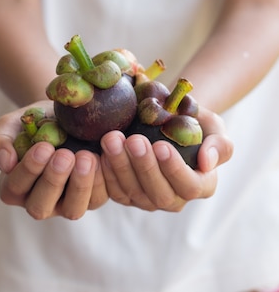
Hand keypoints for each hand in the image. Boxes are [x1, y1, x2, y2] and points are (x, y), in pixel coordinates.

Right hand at [0, 101, 108, 219]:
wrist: (60, 116)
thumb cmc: (30, 123)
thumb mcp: (8, 127)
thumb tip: (5, 163)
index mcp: (12, 187)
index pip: (15, 188)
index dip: (28, 170)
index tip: (43, 147)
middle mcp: (38, 201)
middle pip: (41, 206)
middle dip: (53, 181)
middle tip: (64, 155)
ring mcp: (65, 203)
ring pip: (72, 210)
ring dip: (80, 185)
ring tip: (86, 157)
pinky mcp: (91, 198)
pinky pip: (98, 198)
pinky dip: (101, 180)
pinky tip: (102, 158)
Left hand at [100, 106, 233, 210]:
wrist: (168, 121)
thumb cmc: (195, 124)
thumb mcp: (214, 128)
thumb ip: (219, 145)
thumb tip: (207, 162)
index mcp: (201, 185)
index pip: (190, 187)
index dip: (175, 169)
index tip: (161, 145)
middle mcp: (174, 199)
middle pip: (159, 193)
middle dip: (144, 166)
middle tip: (134, 140)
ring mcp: (147, 199)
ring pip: (132, 192)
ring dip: (120, 166)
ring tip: (112, 139)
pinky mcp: (125, 194)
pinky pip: (113, 189)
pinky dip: (106, 171)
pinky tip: (101, 151)